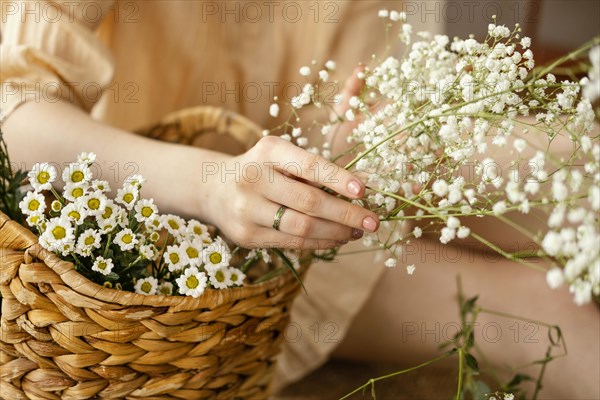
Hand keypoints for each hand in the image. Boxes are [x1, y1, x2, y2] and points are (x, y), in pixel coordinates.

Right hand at [205, 136, 379, 248]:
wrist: (212, 187)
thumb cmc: (261, 169)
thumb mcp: (280, 157)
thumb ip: (312, 170)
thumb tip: (360, 189)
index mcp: (267, 150)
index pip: (309, 165)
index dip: (338, 179)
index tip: (363, 191)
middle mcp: (253, 178)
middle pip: (308, 202)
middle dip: (346, 213)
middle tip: (373, 221)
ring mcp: (247, 210)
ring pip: (302, 228)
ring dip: (336, 232)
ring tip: (357, 231)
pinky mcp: (246, 236)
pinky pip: (291, 243)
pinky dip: (319, 243)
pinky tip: (337, 238)